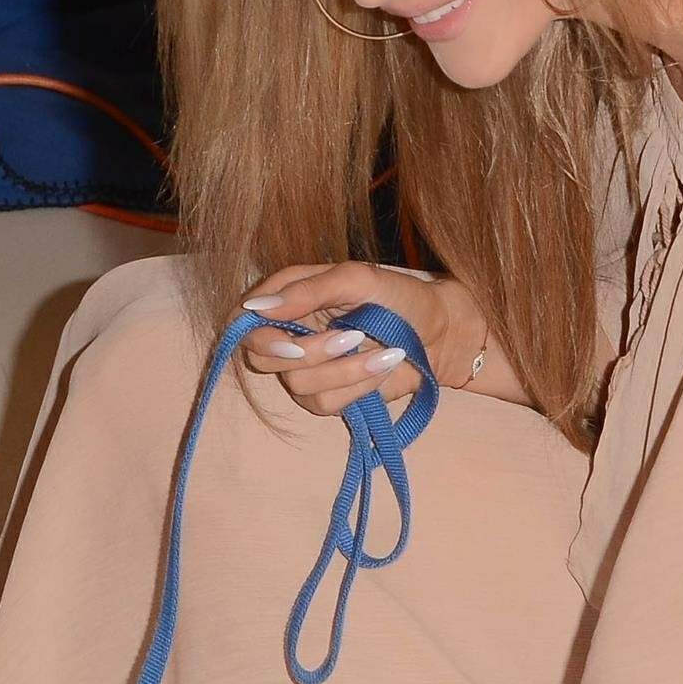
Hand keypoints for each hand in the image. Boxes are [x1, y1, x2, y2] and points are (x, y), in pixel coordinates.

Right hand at [234, 263, 477, 419]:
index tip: (289, 340)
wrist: (440, 332)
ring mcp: (307, 369)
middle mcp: (290, 334)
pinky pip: (324, 404)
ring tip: (381, 350)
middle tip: (349, 339)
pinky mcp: (328, 396)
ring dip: (345, 370)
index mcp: (289, 297)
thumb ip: (307, 290)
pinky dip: (358, 386)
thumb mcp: (356, 279)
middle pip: (260, 359)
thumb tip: (256, 307)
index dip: (256, 336)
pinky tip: (381, 367)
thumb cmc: (400, 297)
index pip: (242, 320)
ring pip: (297, 385)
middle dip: (307, 355)